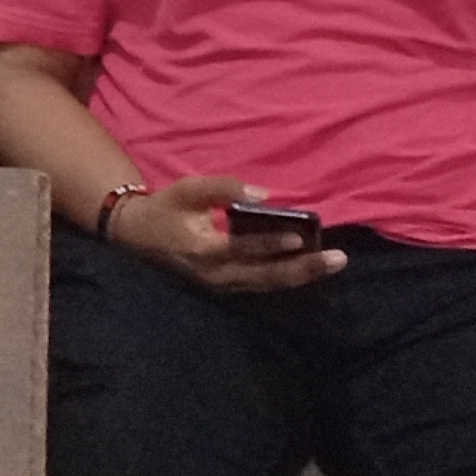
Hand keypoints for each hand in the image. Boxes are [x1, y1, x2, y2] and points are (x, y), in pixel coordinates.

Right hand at [110, 175, 345, 293]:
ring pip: (267, 285)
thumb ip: (222, 188)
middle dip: (303, 269)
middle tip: (338, 259)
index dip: (269, 245)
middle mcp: (215, 276)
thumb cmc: (166, 209)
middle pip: (265, 277)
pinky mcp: (227, 286)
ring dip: (301, 275)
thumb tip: (262, 195)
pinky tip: (311, 268)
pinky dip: (287, 277)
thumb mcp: (188, 190)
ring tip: (332, 263)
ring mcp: (221, 286)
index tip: (297, 238)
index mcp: (202, 250)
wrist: (138, 237)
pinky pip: (262, 284)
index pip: (241, 249)